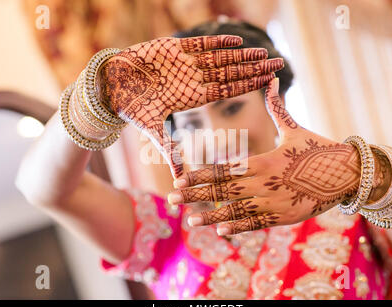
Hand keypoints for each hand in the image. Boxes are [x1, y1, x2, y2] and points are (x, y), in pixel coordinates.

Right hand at [97, 35, 283, 176]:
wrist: (111, 87)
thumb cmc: (131, 109)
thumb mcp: (153, 131)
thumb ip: (169, 151)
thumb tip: (177, 180)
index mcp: (194, 96)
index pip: (228, 90)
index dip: (249, 86)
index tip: (270, 82)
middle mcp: (194, 79)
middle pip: (231, 72)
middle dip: (255, 68)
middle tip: (280, 63)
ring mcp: (186, 62)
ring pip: (221, 57)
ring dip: (243, 55)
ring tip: (264, 52)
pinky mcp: (174, 47)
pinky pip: (200, 43)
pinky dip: (218, 42)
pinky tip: (238, 41)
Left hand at [167, 77, 365, 234]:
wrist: (349, 174)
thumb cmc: (319, 148)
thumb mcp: (295, 128)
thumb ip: (277, 108)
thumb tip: (271, 79)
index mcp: (263, 161)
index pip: (224, 169)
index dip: (199, 175)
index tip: (179, 178)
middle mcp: (264, 184)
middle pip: (222, 191)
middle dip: (195, 195)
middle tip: (171, 198)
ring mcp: (274, 202)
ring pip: (236, 212)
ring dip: (211, 216)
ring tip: (190, 219)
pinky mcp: (285, 217)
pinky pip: (257, 223)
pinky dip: (238, 227)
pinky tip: (220, 230)